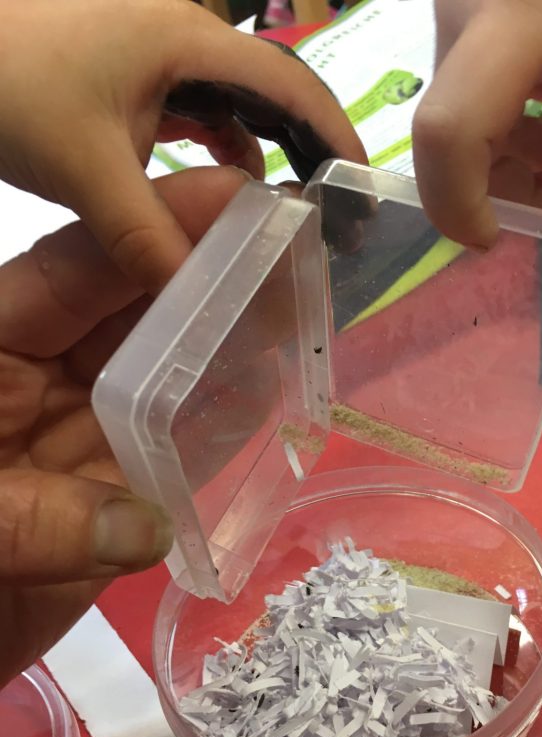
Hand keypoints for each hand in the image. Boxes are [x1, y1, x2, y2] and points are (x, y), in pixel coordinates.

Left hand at [0, 0, 365, 295]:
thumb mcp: (87, 170)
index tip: (364, 196)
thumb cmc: (11, 85)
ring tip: (291, 213)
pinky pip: (198, 109)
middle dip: (311, 152)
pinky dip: (220, 147)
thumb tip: (201, 304)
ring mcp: (157, 50)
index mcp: (189, 42)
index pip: (292, 85)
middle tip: (336, 218)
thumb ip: (149, 239)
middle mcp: (186, 38)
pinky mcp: (133, 70)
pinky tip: (223, 186)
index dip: (337, 138)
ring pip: (237, 104)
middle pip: (275, 94)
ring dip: (267, 153)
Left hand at [0, 166, 251, 688]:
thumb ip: (37, 526)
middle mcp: (42, 383)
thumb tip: (149, 530)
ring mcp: (82, 441)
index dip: (152, 231)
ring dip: (227, 349)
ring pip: (165, 381)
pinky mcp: (112, 502)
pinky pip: (175, 459)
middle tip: (291, 245)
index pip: (76, 275)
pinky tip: (273, 401)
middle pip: (134, 317)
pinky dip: (220, 433)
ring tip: (301, 311)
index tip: (231, 198)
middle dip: (207, 279)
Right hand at [413, 0, 541, 246]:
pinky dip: (535, 104)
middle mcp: (473, 13)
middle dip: (524, 179)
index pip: (451, 130)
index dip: (458, 203)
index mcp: (511, 12)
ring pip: (474, 108)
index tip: (498, 238)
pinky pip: (488, 73)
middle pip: (464, 130)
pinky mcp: (489, 2)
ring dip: (536, 149)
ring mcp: (474, 7)